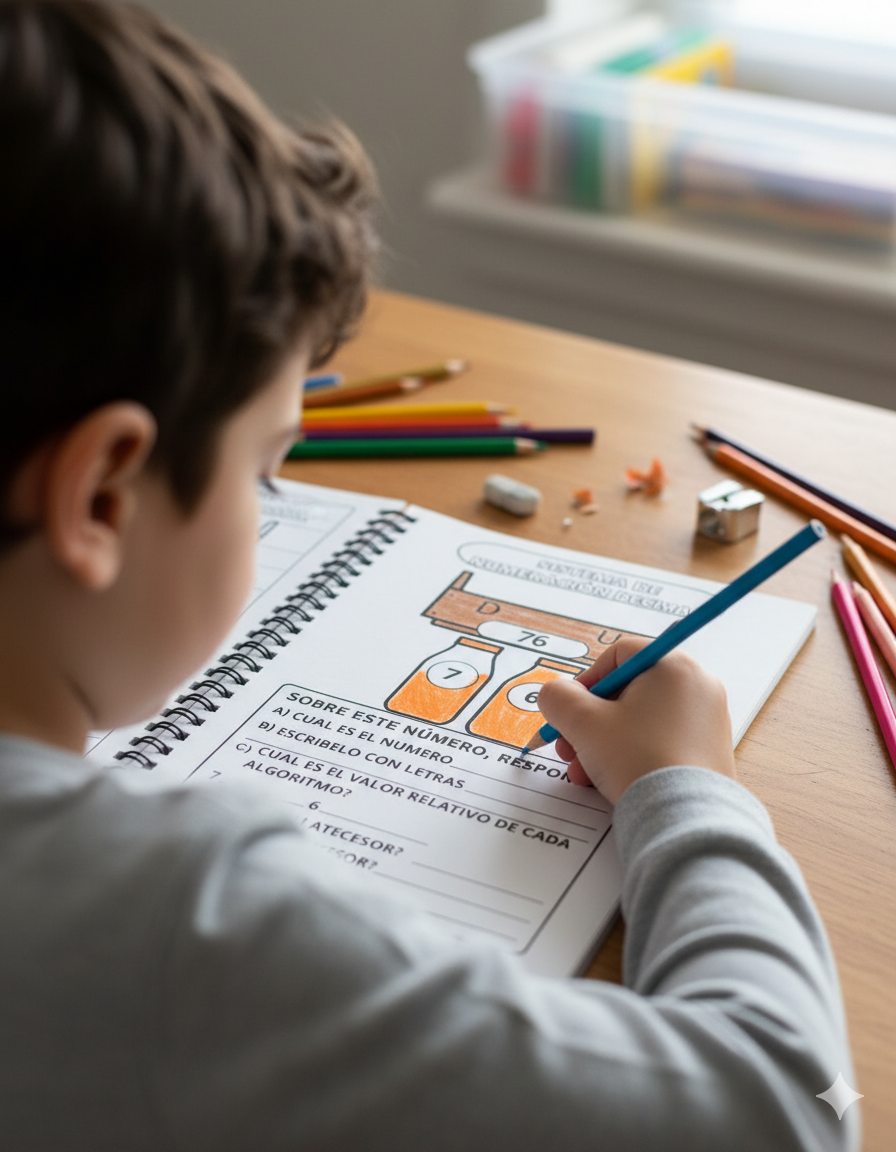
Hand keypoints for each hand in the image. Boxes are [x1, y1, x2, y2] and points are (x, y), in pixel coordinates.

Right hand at [536, 638, 735, 804]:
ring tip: (584, 772)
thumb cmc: (638, 760)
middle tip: (570, 745)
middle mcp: (697, 685)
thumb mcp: (583, 723)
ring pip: (642, 720)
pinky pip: (661, 741)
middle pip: (628, 691)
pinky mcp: (710, 750)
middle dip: (590, 721)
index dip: (586, 681)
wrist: (684, 817)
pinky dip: (633, 754)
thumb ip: (558, 698)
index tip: (570, 710)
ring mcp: (708, 719)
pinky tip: (609, 780)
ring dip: (604, 742)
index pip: (618, 655)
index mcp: (673, 665)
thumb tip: (555, 694)